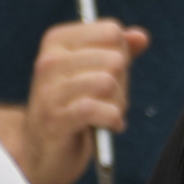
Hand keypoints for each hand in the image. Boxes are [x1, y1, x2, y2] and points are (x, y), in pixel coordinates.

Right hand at [19, 21, 144, 183]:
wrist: (41, 151)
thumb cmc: (72, 106)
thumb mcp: (95, 71)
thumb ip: (118, 49)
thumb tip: (141, 37)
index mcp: (57, 41)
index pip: (111, 32)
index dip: (122, 54)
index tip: (107, 72)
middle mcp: (50, 61)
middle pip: (115, 58)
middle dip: (121, 83)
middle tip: (107, 99)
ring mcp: (50, 90)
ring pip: (109, 83)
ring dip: (118, 104)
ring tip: (106, 113)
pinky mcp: (56, 120)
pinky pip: (101, 110)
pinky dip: (112, 120)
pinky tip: (108, 126)